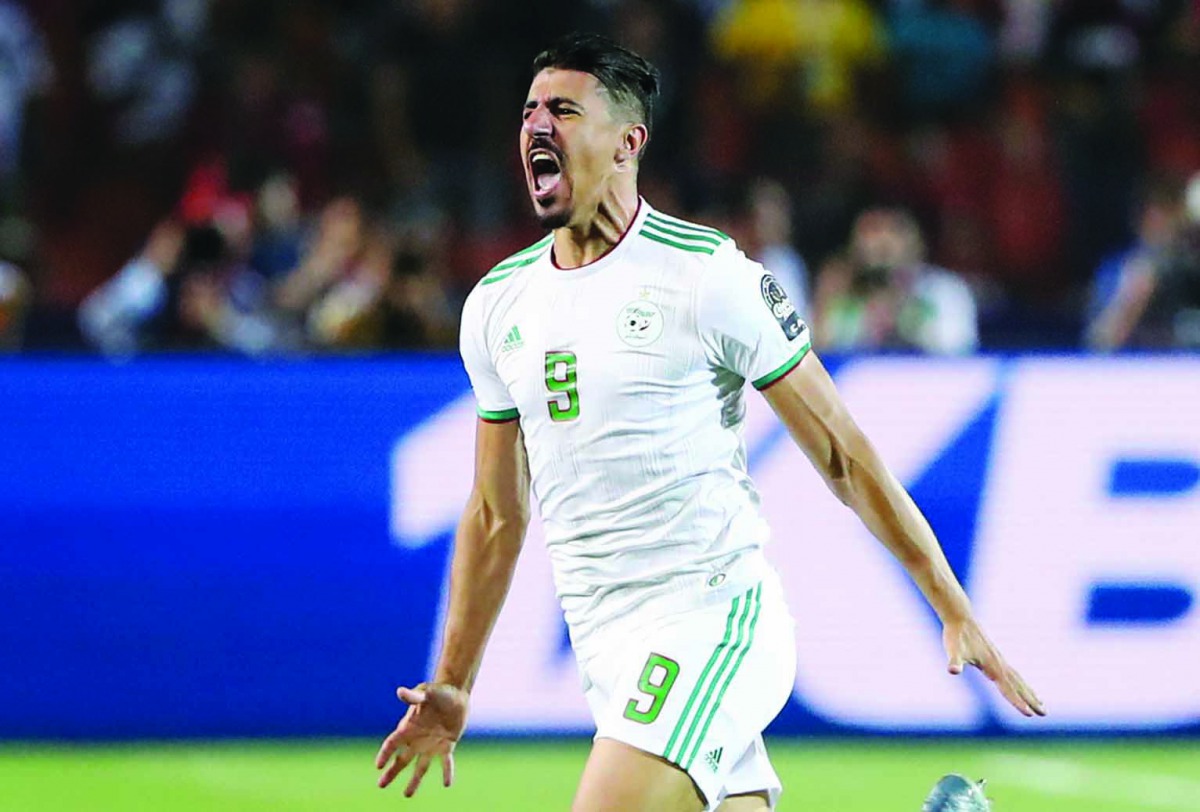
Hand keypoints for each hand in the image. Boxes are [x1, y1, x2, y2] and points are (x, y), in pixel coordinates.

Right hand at [375, 682, 467, 796]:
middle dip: (391, 773)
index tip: (378, 765)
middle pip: (401, 760)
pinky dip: (447, 772)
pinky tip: (447, 784)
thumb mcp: (426, 693)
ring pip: (420, 767)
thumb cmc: (439, 691)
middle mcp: (417, 738)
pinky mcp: (447, 745)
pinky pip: (446, 763)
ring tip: (407, 795)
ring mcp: (431, 744)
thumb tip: (400, 691)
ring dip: (414, 781)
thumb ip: (414, 696)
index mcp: (409, 727)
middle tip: (381, 785)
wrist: (456, 692)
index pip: (392, 743)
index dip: (385, 754)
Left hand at [943, 618, 1045, 717]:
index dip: (1017, 702)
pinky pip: (1013, 673)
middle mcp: (999, 664)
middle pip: (1018, 686)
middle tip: (1044, 714)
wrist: (960, 618)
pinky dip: (1021, 683)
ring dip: (1030, 692)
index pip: (1007, 688)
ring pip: (1018, 679)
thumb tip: (953, 670)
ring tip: (1041, 704)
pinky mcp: (996, 657)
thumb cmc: (956, 636)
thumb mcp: (952, 651)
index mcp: (992, 666)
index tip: (1029, 714)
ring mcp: (999, 660)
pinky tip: (1022, 687)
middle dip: (1030, 700)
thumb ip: (954, 662)